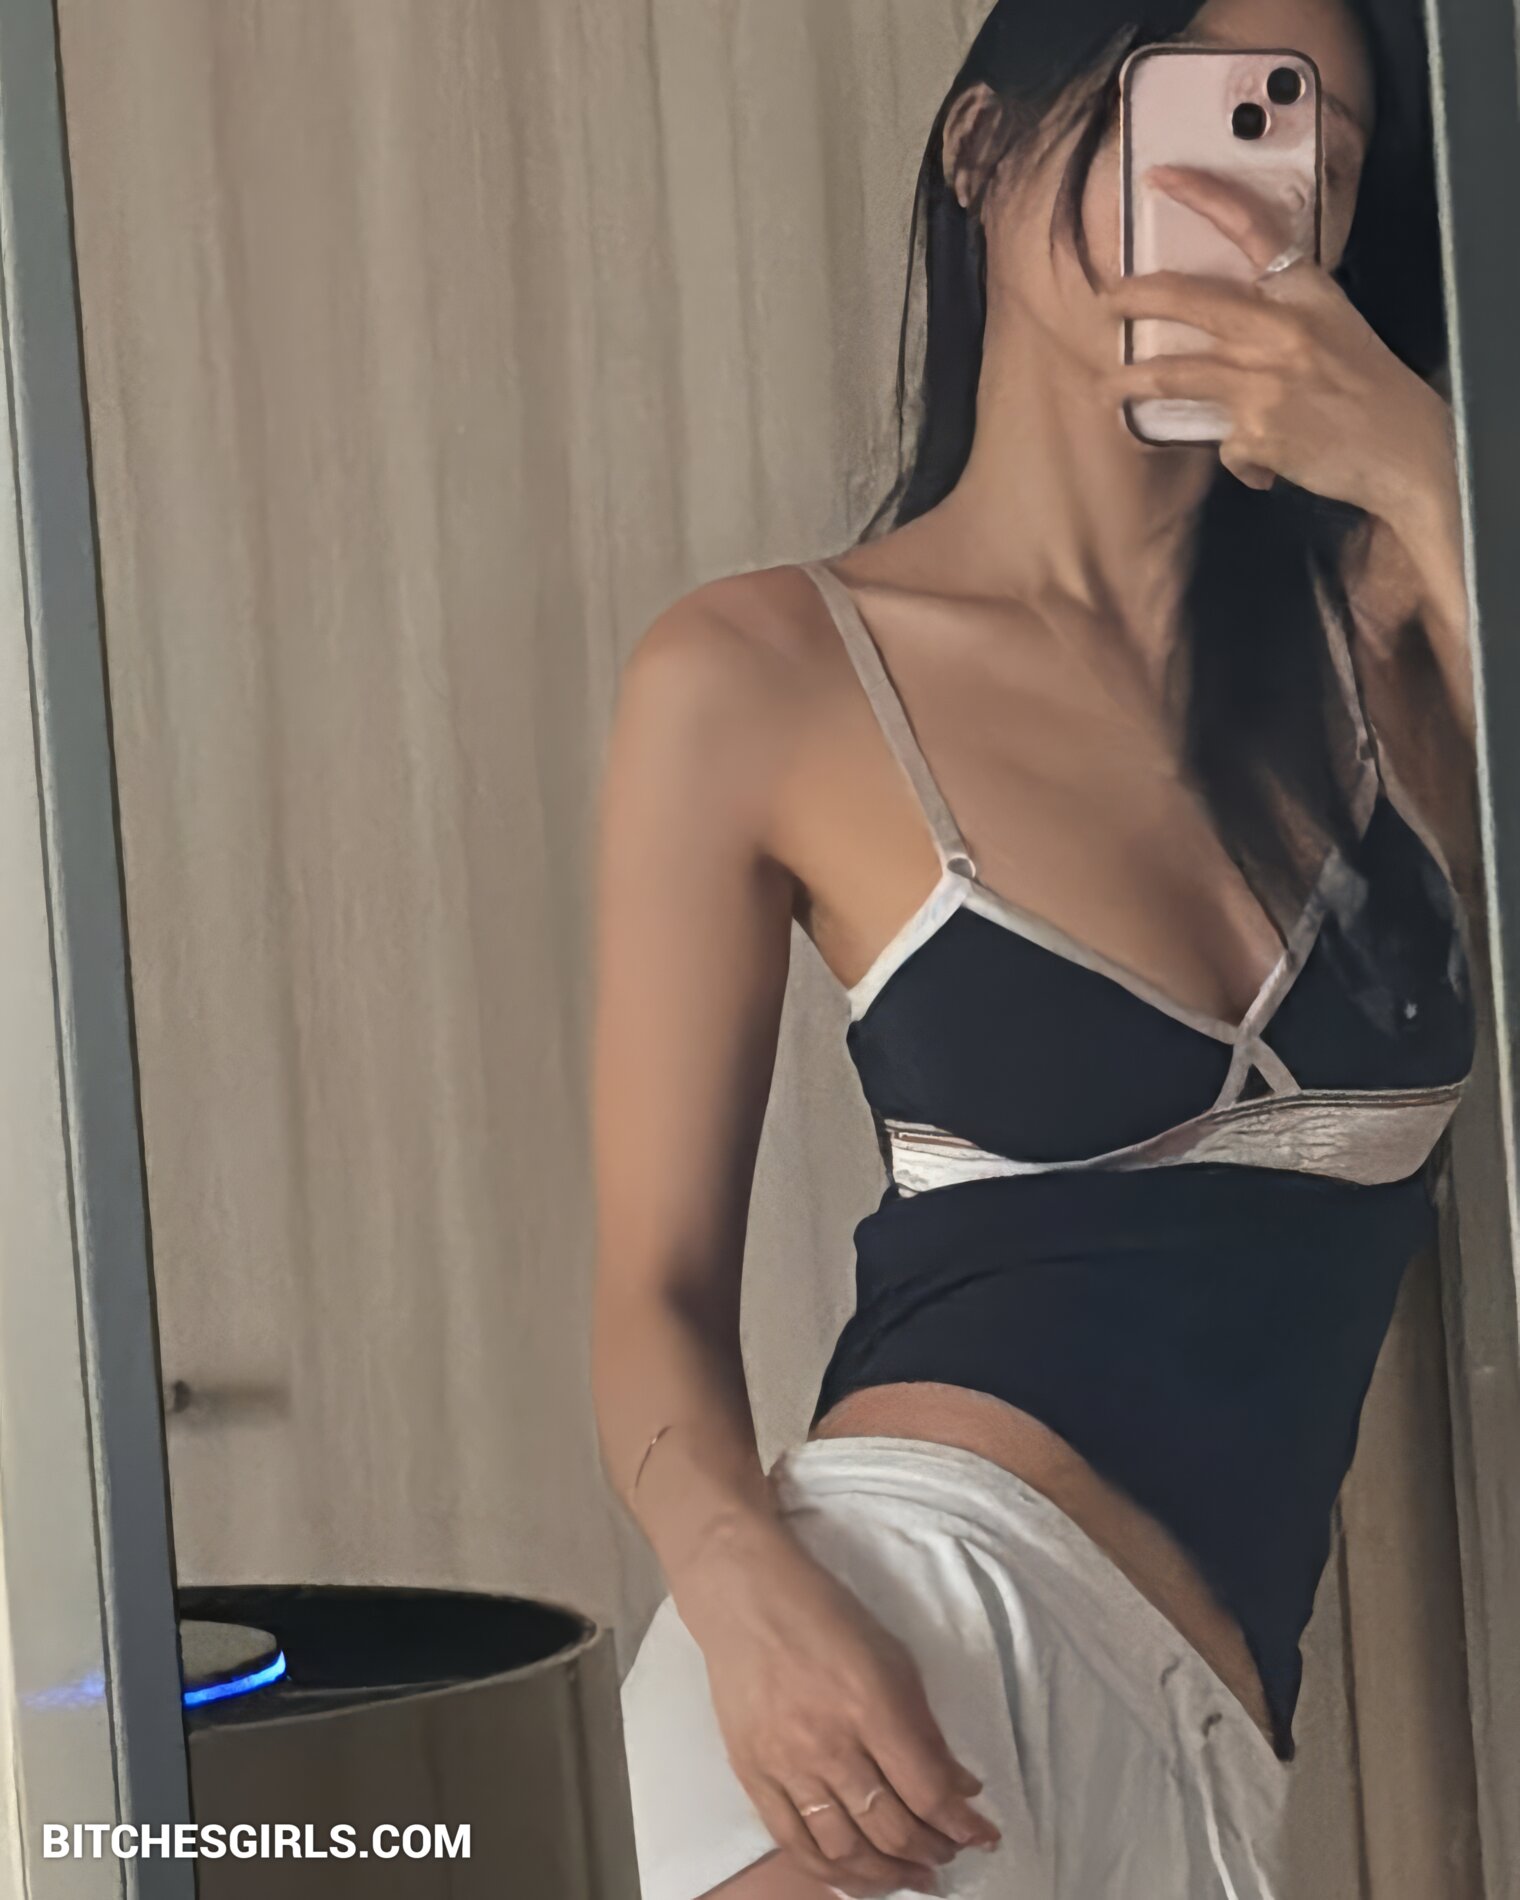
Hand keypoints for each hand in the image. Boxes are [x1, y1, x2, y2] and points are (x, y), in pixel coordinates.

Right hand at [673, 1519, 1000, 1896]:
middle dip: (931, 1852)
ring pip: (844, 1850)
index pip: (927, 1791)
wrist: (744, 1600)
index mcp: (871, 1705)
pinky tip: (858, 1877)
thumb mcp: (891, 1655)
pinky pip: (794, 1844)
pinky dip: (831, 1872)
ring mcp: (786, 1765)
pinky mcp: (752, 1776)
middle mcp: (829, 1744)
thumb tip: (959, 1786)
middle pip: (890, 1829)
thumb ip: (924, 1726)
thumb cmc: (825, 1616)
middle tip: (949, 1853)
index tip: (984, 1837)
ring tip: (912, 1876)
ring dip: (887, 1874)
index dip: (962, 1825)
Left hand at [1101, 163, 1456, 525]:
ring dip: (1131, 383)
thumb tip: (1227, 333)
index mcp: (1305, 290)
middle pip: (1187, 298)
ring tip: (1108, 388)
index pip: (1251, 225)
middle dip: (1135, 297)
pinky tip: (1264, 461)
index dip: (1202, 194)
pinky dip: (1238, 454)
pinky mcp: (1254, 430)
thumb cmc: (1370, 389)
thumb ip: (1282, 318)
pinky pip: (1221, 440)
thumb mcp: (1335, 327)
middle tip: (1108, 300)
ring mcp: (1263, 379)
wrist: (1405, 448)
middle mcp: (1280, 326)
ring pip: (1174, 374)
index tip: (1162, 177)